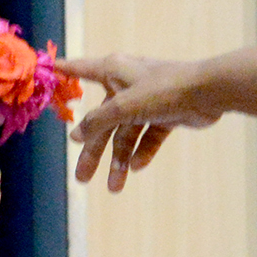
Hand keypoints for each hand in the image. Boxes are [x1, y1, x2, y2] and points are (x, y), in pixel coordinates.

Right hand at [56, 53, 224, 192]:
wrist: (209, 92)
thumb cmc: (162, 89)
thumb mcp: (122, 107)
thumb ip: (97, 122)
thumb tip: (76, 136)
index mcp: (113, 71)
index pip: (80, 69)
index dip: (63, 70)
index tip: (47, 69)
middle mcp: (126, 84)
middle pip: (102, 120)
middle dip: (93, 150)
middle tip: (81, 178)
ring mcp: (146, 101)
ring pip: (125, 134)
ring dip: (119, 160)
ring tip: (114, 187)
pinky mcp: (165, 114)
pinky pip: (147, 137)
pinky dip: (142, 152)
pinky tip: (137, 168)